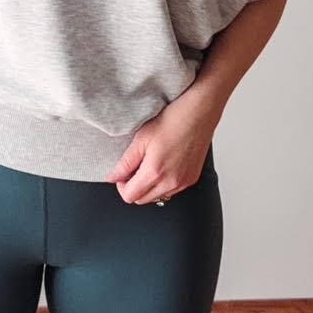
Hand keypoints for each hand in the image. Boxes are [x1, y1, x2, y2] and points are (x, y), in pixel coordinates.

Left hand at [106, 85, 219, 204]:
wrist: (199, 113)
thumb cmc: (173, 120)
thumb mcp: (141, 138)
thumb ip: (125, 163)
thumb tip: (113, 177)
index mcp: (156, 172)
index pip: (130, 196)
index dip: (121, 185)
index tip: (123, 173)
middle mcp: (171, 182)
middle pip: (142, 200)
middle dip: (133, 187)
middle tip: (134, 167)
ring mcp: (183, 183)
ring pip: (157, 197)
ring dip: (148, 187)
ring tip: (149, 165)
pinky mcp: (191, 179)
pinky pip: (171, 191)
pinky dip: (162, 184)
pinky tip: (163, 166)